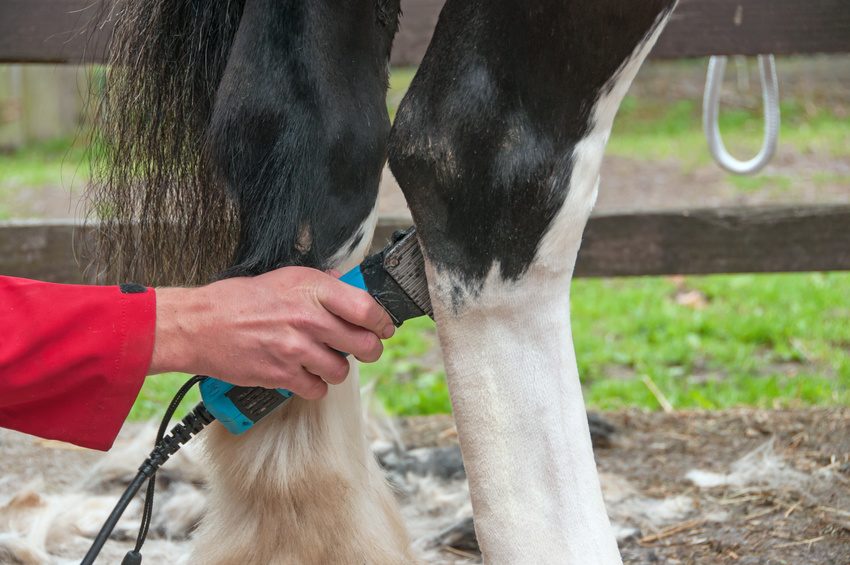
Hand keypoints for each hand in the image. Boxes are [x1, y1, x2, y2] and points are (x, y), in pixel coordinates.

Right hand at [147, 267, 394, 399]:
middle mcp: (308, 318)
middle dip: (369, 349)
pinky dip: (315, 385)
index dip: (382, 321)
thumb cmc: (237, 300)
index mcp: (311, 288)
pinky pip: (318, 389)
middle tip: (364, 348)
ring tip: (324, 360)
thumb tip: (346, 286)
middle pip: (364, 343)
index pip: (367, 308)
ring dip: (338, 367)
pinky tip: (306, 374)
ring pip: (342, 370)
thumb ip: (319, 284)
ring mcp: (296, 349)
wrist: (199, 325)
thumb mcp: (283, 277)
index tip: (384, 327)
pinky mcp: (282, 375)